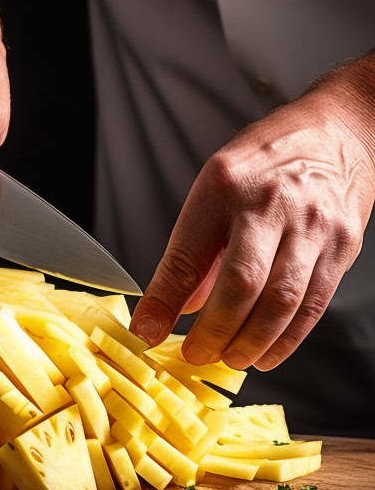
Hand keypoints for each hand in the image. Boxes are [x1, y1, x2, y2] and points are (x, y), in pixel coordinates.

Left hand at [129, 52, 374, 370]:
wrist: (337, 130)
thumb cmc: (268, 158)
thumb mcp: (216, 186)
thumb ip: (198, 247)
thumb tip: (180, 305)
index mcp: (224, 186)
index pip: (188, 254)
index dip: (164, 300)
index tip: (147, 330)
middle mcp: (270, 205)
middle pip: (241, 284)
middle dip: (214, 331)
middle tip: (195, 354)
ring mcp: (312, 227)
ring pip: (282, 302)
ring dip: (250, 341)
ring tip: (228, 359)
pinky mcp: (343, 246)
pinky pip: (314, 304)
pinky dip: (287, 338)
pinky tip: (266, 353)